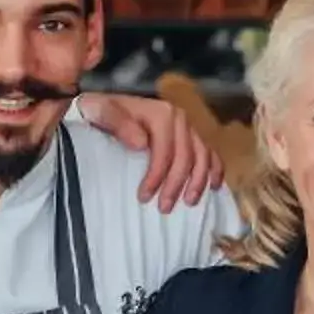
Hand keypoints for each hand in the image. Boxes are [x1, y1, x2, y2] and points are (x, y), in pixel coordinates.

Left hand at [77, 93, 219, 211]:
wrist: (103, 106)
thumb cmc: (99, 111)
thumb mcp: (99, 111)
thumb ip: (117, 122)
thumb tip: (142, 143)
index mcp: (160, 112)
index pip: (165, 149)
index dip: (157, 175)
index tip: (144, 197)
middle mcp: (178, 117)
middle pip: (185, 155)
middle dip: (176, 184)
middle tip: (164, 208)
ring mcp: (187, 127)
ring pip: (202, 156)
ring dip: (198, 181)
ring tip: (189, 203)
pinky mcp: (190, 136)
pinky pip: (209, 152)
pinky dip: (214, 170)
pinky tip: (213, 187)